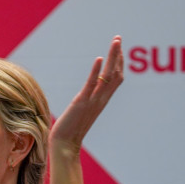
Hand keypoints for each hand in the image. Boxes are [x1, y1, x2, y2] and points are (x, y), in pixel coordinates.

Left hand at [49, 36, 123, 154]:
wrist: (65, 144)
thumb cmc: (70, 130)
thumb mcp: (81, 111)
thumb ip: (86, 102)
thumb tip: (85, 96)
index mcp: (101, 101)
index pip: (115, 80)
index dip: (119, 64)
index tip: (119, 49)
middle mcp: (100, 100)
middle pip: (116, 74)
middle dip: (118, 56)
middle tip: (118, 39)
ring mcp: (92, 101)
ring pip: (108, 76)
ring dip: (112, 57)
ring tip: (116, 42)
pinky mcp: (81, 103)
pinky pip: (91, 85)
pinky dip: (96, 71)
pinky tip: (99, 59)